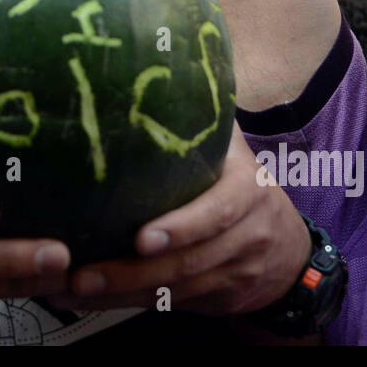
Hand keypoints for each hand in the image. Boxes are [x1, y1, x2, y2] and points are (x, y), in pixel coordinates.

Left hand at [47, 125, 311, 316]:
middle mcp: (246, 233)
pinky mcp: (217, 299)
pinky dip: (131, 304)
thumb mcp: (232, 150)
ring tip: (77, 289)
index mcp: (245, 188)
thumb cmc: (241, 184)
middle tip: (82, 274)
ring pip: (175, 290)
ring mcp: (234, 271)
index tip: (143, 238)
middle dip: (132, 272)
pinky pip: (171, 305)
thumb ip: (200, 119)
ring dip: (123, 293)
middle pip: (189, 261)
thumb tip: (159, 61)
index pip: (220, 211)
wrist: (289, 252)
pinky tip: (93, 302)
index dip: (184, 226)